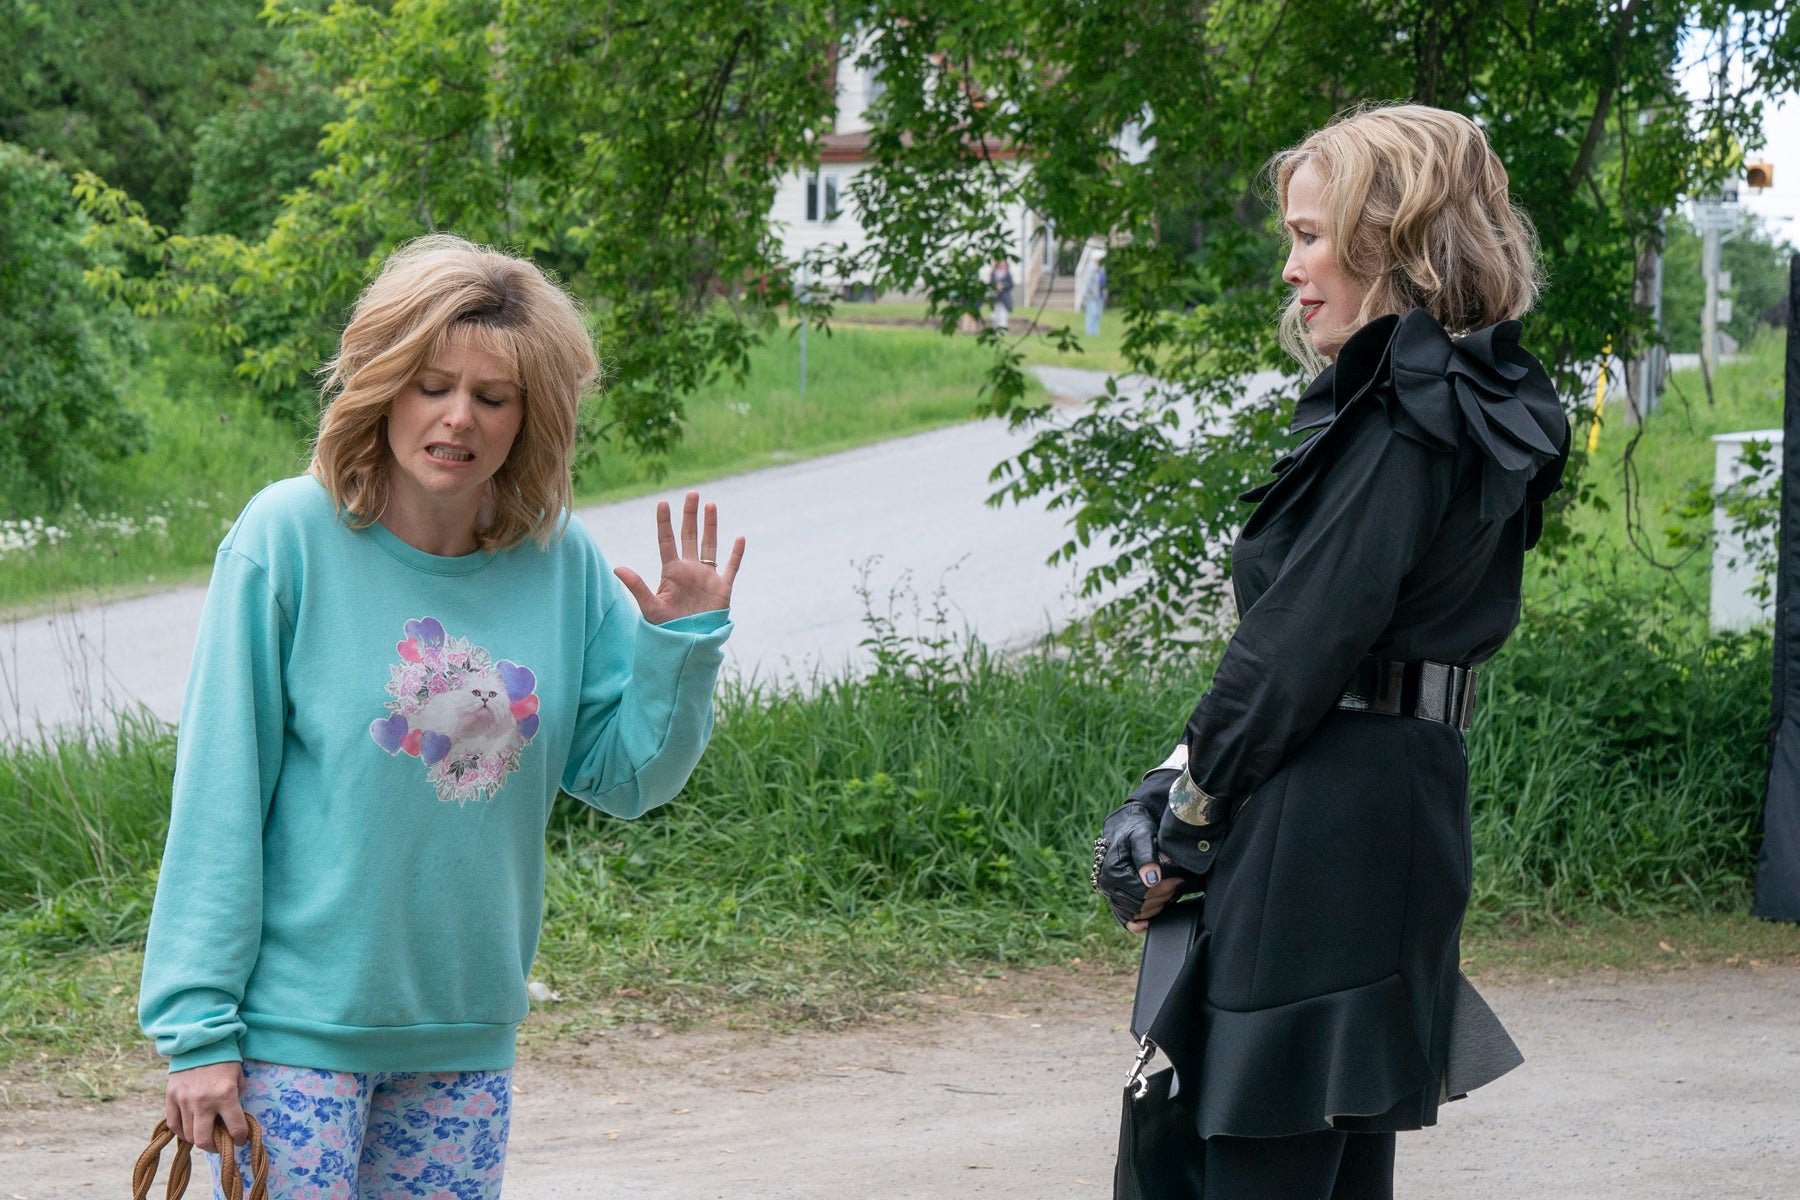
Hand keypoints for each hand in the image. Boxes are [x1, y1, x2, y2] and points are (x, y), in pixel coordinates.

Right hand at [165, 1060, 248, 1147]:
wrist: (200, 1040)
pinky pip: (173, 1124)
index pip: (235, 1128)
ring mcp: (184, 1100)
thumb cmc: (224, 1058)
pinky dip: (182, 1132)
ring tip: (206, 1134)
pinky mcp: (170, 1096)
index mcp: (226, 1095)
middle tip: (220, 1144)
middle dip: (215, 1147)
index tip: (241, 1139)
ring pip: (188, 1135)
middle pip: (204, 1140)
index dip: (240, 1138)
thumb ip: (236, 1100)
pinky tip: (190, 1130)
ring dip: (198, 1139)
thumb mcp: (238, 1077)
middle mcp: (203, 1101)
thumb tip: (232, 1121)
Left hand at [615, 491, 744, 624]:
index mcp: (671, 571)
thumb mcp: (649, 606)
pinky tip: (740, 538)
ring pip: (709, 545)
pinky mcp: (722, 587)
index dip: (665, 522)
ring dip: (710, 526)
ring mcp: (706, 577)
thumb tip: (618, 568)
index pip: (667, 541)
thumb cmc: (666, 628)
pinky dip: (736, 553)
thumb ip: (637, 586)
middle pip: (689, 536)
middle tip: (692, 494)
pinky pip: (731, 567)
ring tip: (711, 505)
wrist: (687, 645)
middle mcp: (689, 569)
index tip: (663, 503)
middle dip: (690, 515)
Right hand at [1095, 802, 1185, 932]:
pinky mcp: (1116, 899)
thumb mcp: (1142, 836)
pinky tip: (1149, 922)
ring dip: (1156, 907)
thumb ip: (1146, 856)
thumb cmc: (1136, 830)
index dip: (1162, 888)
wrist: (1127, 829)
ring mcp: (1110, 894)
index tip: (1178, 880)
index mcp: (1112, 871)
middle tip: (1176, 884)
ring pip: (1136, 914)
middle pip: (1139, 905)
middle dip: (1162, 897)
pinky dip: (1138, 924)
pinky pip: (1125, 920)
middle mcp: (1107, 885)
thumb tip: (1152, 879)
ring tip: (1169, 892)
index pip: (1141, 891)